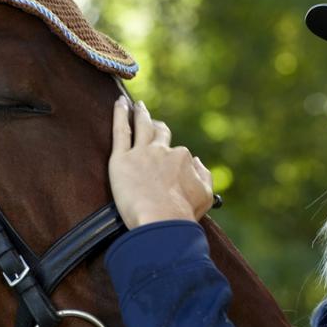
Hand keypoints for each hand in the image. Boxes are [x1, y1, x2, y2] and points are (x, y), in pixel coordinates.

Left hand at [109, 97, 213, 228]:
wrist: (162, 222)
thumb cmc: (183, 215)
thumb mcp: (206, 195)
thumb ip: (204, 174)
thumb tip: (198, 161)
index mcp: (183, 159)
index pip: (179, 154)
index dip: (174, 161)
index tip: (169, 168)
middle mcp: (163, 151)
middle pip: (160, 133)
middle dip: (158, 127)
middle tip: (153, 122)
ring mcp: (141, 153)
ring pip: (141, 126)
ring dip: (140, 114)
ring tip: (137, 106)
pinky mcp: (121, 160)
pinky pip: (120, 130)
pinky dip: (120, 114)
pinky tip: (119, 103)